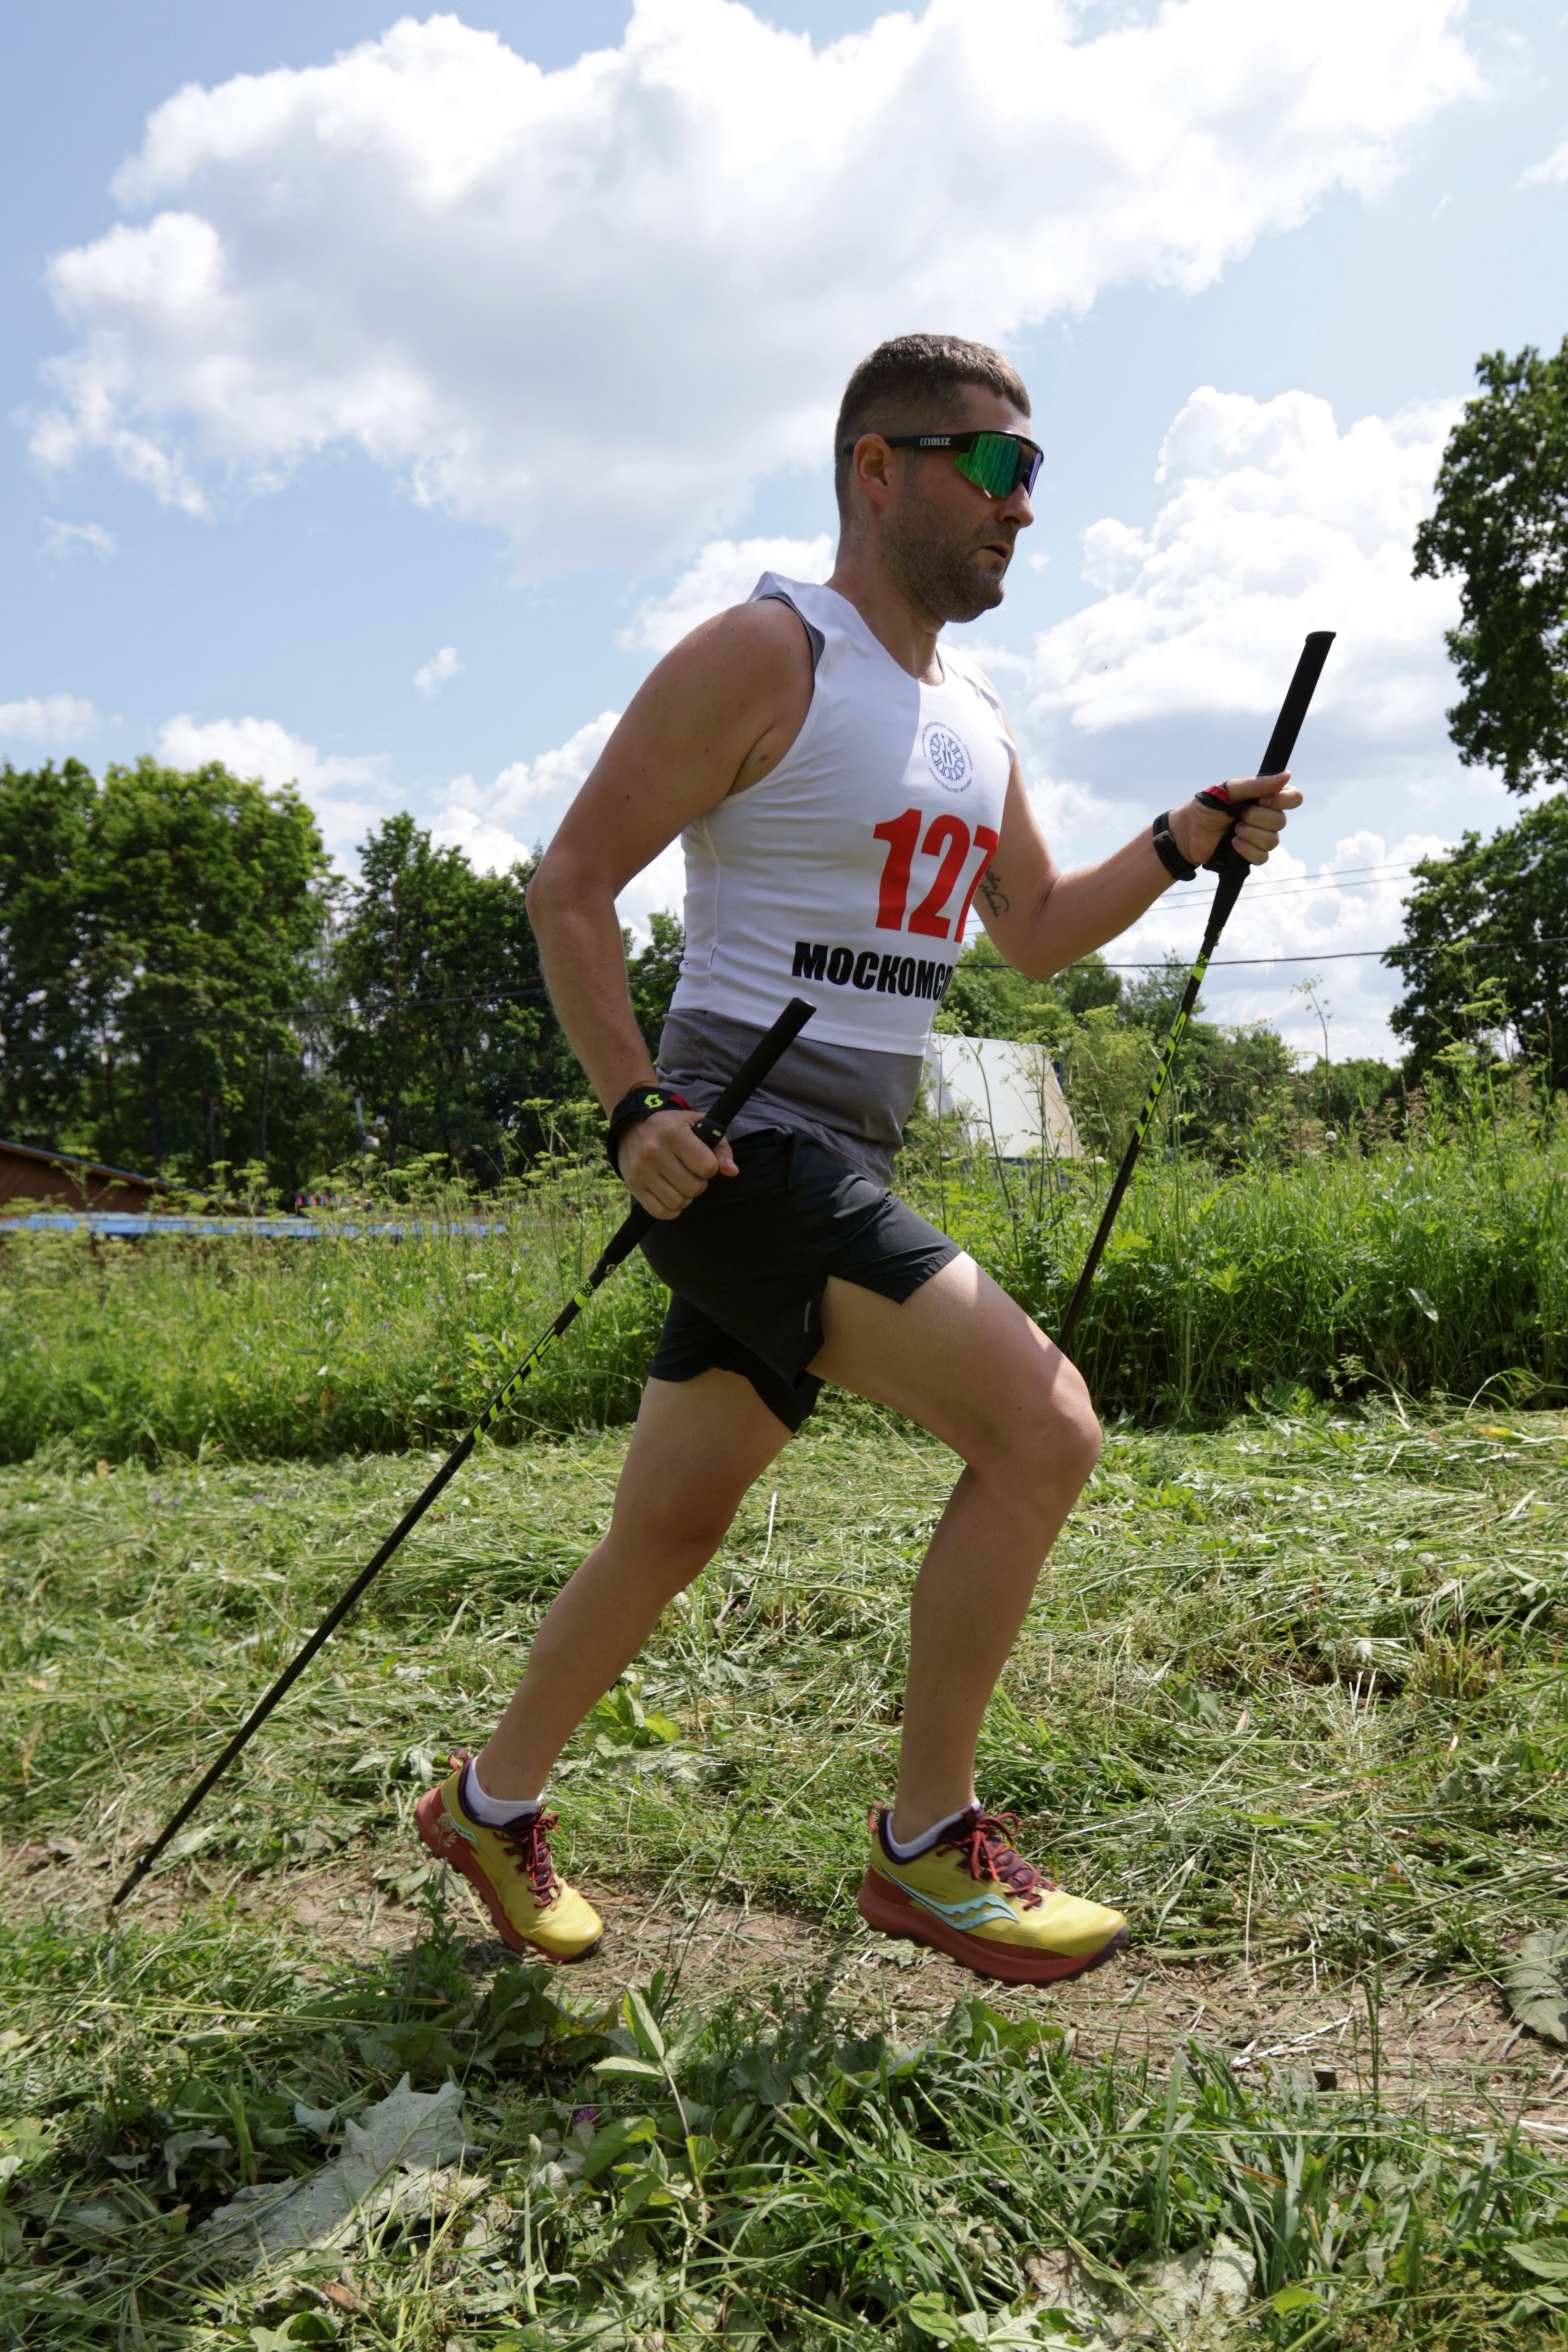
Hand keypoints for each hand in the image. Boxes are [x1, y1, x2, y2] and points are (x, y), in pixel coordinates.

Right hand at [617, 1107, 738, 1219]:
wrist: (631, 1128)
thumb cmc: (671, 1127)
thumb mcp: (697, 1125)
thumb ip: (720, 1146)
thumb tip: (732, 1171)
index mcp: (674, 1134)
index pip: (707, 1167)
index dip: (710, 1167)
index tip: (702, 1161)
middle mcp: (655, 1152)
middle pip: (694, 1188)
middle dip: (699, 1184)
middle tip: (691, 1174)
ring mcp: (642, 1170)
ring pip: (678, 1202)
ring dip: (686, 1198)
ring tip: (681, 1185)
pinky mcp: (634, 1185)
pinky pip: (659, 1211)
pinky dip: (671, 1210)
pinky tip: (671, 1196)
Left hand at [1169, 773, 1301, 870]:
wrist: (1188, 832)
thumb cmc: (1207, 808)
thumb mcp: (1229, 790)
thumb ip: (1257, 784)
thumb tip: (1287, 775)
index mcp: (1265, 798)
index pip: (1293, 797)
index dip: (1282, 800)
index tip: (1262, 800)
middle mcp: (1266, 817)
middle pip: (1281, 821)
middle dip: (1257, 818)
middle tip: (1239, 815)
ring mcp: (1259, 837)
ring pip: (1273, 841)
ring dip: (1250, 834)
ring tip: (1233, 830)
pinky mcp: (1251, 855)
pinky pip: (1262, 857)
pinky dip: (1247, 850)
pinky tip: (1233, 843)